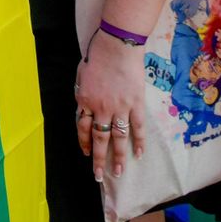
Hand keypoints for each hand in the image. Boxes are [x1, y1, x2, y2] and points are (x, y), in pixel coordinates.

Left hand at [74, 36, 145, 181]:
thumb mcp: (81, 74)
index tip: (86, 153)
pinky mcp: (136, 104)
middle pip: (99, 139)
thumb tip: (83, 105)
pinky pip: (137, 128)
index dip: (84, 142)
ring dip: (118, 157)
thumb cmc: (97, 55)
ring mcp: (119, 107)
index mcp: (84, 100)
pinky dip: (139, 142)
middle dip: (98, 159)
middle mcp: (100, 108)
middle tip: (99, 176)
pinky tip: (139, 154)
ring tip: (118, 172)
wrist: (117, 45)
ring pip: (118, 138)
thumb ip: (82, 92)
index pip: (82, 128)